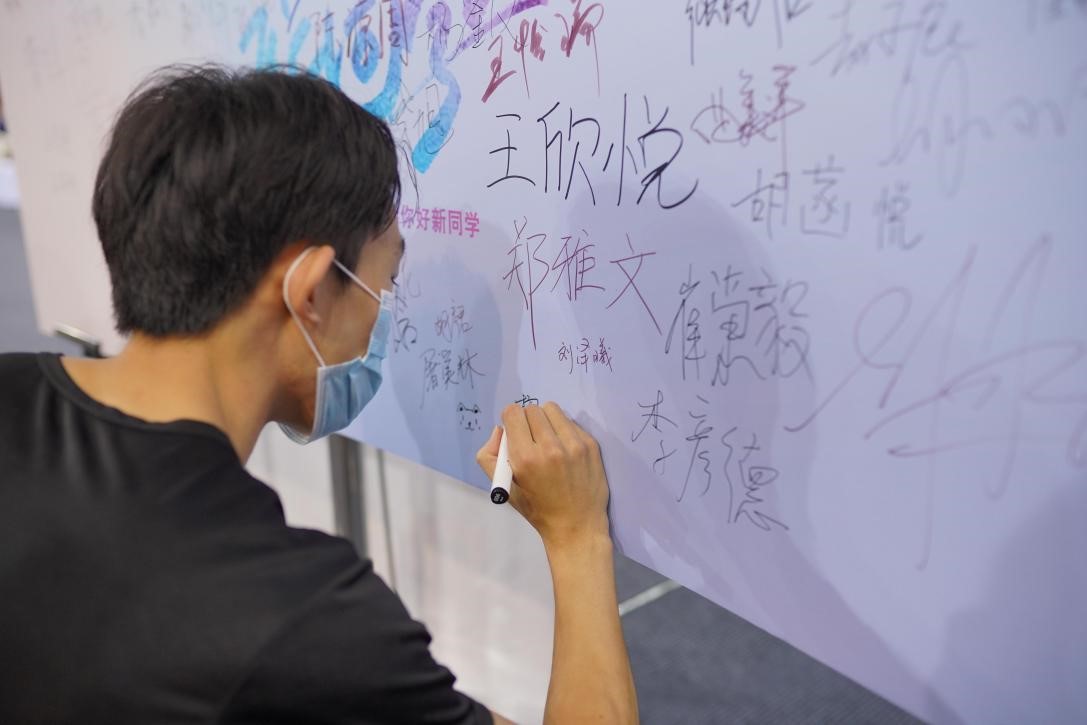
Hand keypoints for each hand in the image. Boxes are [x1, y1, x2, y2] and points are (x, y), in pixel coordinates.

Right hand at [477, 402, 610, 547]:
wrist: (577, 526)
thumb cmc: (537, 509)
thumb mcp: (504, 489)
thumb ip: (489, 456)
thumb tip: (499, 429)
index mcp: (525, 458)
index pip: (513, 413)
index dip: (510, 421)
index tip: (515, 433)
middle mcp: (550, 447)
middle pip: (532, 409)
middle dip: (527, 421)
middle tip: (531, 440)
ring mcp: (574, 445)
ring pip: (552, 409)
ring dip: (546, 420)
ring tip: (548, 441)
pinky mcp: (591, 445)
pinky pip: (571, 421)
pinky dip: (564, 430)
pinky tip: (565, 450)